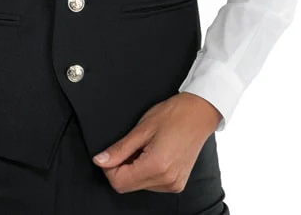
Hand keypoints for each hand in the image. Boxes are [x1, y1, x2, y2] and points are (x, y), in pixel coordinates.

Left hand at [91, 91, 222, 194]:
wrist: (199, 113)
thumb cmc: (174, 115)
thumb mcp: (142, 128)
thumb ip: (119, 149)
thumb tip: (100, 160)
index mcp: (156, 166)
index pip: (119, 182)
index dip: (108, 168)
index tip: (110, 154)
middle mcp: (166, 180)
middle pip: (128, 186)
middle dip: (121, 168)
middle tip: (131, 146)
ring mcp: (174, 184)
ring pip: (138, 186)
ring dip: (134, 169)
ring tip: (145, 147)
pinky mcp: (177, 183)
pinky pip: (152, 184)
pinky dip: (146, 171)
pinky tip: (153, 154)